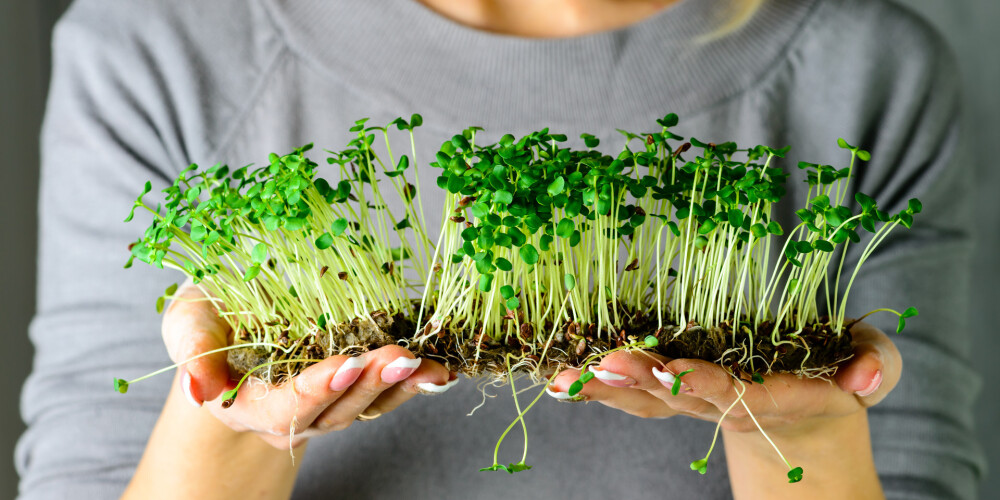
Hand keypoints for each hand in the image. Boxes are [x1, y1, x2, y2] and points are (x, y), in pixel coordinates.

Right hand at [161, 280, 455, 448]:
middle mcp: (294, 414)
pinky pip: (386, 394)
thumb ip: (191, 349)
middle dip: (370, 384)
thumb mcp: (189, 323)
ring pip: (366, 407)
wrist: (232, 330)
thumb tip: (199, 387)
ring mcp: (328, 406)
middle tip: (399, 358)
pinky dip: (413, 383)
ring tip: (427, 364)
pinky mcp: (354, 390)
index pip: (287, 404)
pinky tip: (440, 369)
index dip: (318, 387)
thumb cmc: (210, 320)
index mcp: (251, 403)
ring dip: (399, 387)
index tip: (347, 364)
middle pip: (336, 410)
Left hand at [547, 321, 899, 436]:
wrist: (807, 418)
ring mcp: (691, 401)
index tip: (673, 371)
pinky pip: (629, 394)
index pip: (735, 391)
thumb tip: (864, 377)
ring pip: (643, 399)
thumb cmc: (839, 374)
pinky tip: (556, 379)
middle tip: (603, 363)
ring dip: (604, 387)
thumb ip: (875, 367)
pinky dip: (595, 387)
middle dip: (639, 380)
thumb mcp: (871, 365)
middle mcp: (723, 401)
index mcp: (772, 394)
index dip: (704, 382)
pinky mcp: (672, 393)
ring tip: (565, 376)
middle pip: (676, 396)